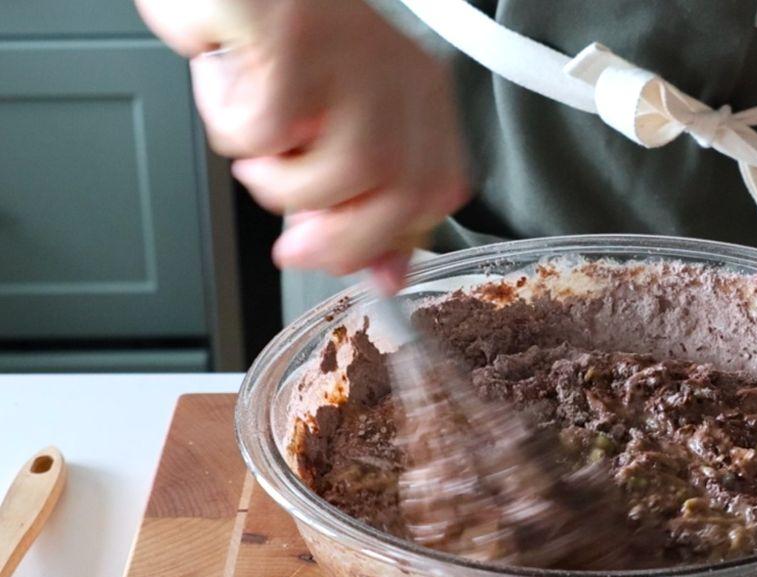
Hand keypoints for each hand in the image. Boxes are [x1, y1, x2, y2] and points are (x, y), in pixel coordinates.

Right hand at [135, 0, 469, 288]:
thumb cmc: (271, 47)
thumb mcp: (326, 134)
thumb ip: (361, 207)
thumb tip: (385, 275)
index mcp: (419, 95)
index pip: (438, 192)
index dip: (389, 239)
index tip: (338, 252)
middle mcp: (398, 72)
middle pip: (400, 193)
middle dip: (339, 240)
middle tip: (292, 242)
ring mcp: (351, 51)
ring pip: (345, 170)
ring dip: (283, 186)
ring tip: (256, 156)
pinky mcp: (293, 34)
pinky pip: (270, 127)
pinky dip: (237, 132)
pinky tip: (231, 101)